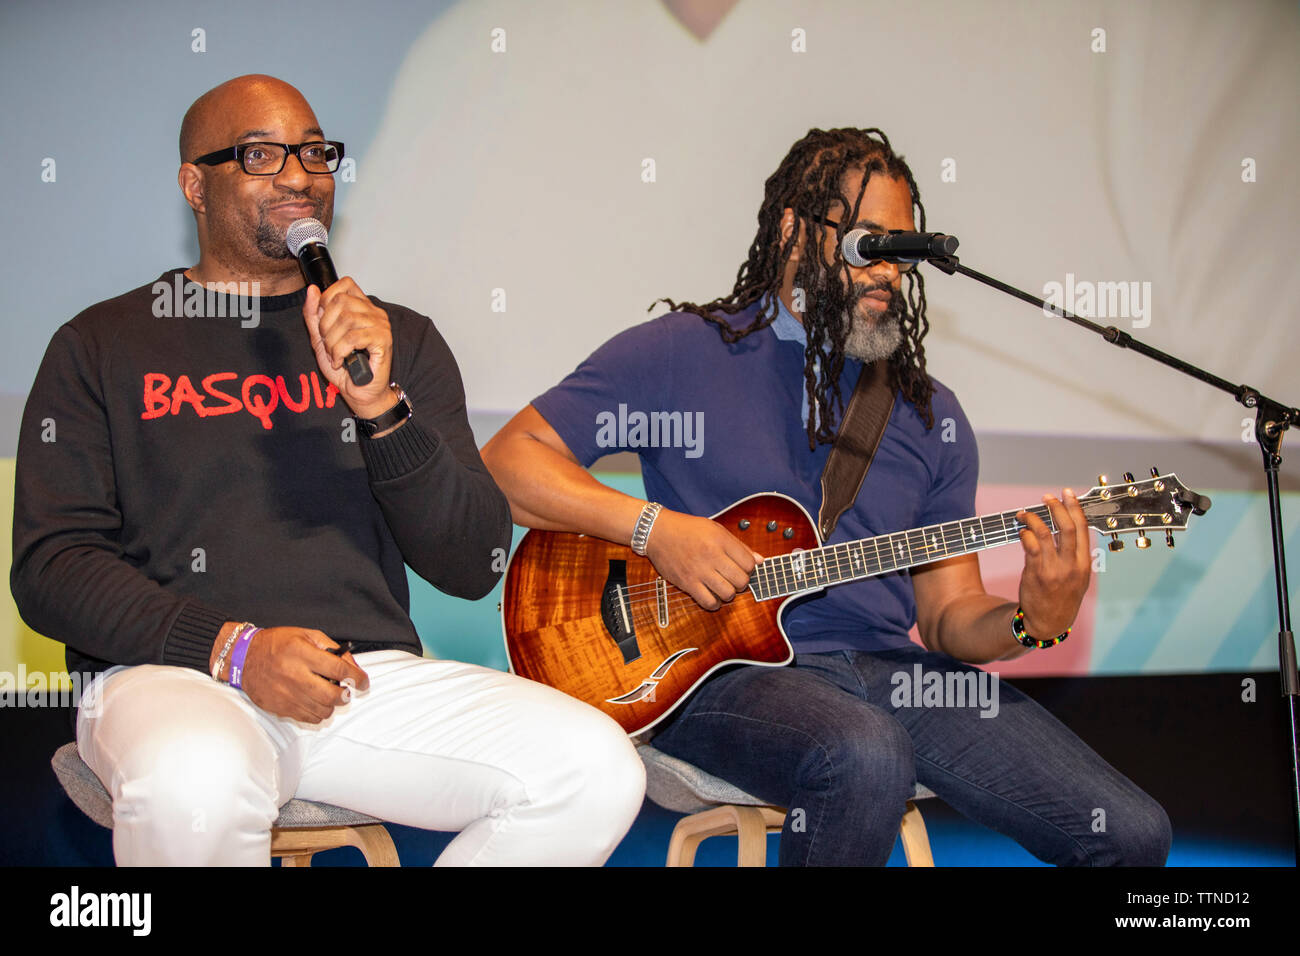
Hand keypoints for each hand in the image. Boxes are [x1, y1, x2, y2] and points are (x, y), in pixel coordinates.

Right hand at [233, 626, 369, 723]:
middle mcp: (295, 676)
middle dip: (345, 695)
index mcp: (302, 654)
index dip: (358, 677)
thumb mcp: (307, 635)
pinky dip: (317, 713)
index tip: (363, 682)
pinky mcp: (280, 707)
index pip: (339, 670)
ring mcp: (286, 694)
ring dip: (331, 705)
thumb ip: (333, 650)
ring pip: (322, 711)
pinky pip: (308, 718)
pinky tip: (313, 702)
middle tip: (345, 691)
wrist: (243, 658)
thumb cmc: (278, 644)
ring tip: (327, 695)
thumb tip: (353, 667)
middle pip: (332, 696)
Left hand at [302, 277, 394, 417]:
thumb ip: (314, 315)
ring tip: (335, 355)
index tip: (323, 322)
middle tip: (328, 344)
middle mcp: (374, 313)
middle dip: (326, 325)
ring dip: (332, 342)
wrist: (359, 392)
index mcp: (362, 308)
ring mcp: (381, 325)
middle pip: (341, 301)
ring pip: (346, 319)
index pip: (345, 284)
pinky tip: (341, 360)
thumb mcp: (320, 338)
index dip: (327, 299)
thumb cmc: (344, 368)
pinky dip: (341, 351)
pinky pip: (353, 337)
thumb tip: (312, 290)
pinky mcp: (384, 340)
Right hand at [643, 510, 761, 610]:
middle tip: (734, 578)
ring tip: (724, 587)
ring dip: (729, 594)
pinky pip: (708, 602)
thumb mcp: (716, 529)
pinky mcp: (687, 583)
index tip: (742, 567)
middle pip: (742, 580)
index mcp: (720, 540)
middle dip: (742, 582)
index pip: (749, 563)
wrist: (657, 532)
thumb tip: (760, 560)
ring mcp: (699, 571)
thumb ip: (738, 545)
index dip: (750, 568)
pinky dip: (714, 604)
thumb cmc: (687, 529)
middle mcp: (711, 555)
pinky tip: (713, 597)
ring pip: (728, 593)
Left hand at [1015, 488, 1091, 638]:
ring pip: (1046, 534)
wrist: (1048, 623)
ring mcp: (1054, 570)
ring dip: (1034, 519)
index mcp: (1085, 564)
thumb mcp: (1079, 577)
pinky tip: (1021, 530)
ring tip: (1024, 513)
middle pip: (1067, 528)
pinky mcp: (1036, 574)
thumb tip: (1068, 525)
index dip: (1075, 508)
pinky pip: (1031, 547)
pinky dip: (1025, 534)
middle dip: (1057, 508)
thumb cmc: (1062, 596)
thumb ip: (1076, 554)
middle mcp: (1072, 566)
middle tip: (1047, 497)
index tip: (1068, 493)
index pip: (1083, 529)